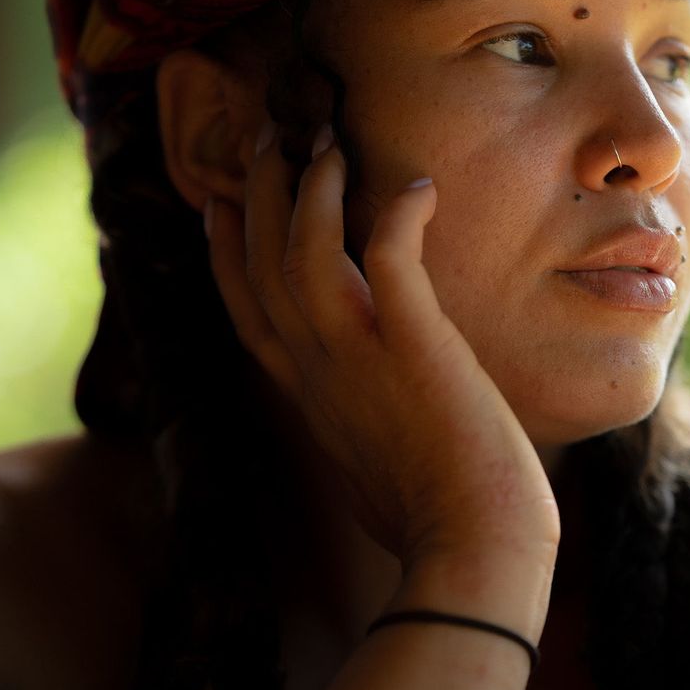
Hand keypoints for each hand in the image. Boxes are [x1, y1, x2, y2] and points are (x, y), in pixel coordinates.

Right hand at [204, 123, 560, 569]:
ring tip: (327, 142)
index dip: (227, 255)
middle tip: (267, 138)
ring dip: (311, 189)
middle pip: (262, 265)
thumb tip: (372, 441)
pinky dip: (397, 214)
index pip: (248, 313)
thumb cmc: (436, 527)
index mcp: (307, 400)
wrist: (472, 550)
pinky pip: (391, 257)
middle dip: (257, 195)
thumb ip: (360, 438)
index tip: (217, 207)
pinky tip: (416, 187)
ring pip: (304, 250)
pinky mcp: (415, 345)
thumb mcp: (372, 477)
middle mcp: (317, 371)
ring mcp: (359, 355)